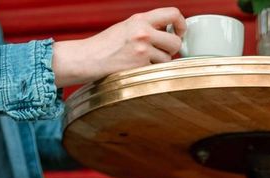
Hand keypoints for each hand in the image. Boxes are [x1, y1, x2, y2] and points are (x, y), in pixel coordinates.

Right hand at [51, 8, 186, 86]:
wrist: (87, 59)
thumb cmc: (106, 45)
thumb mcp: (127, 27)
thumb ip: (148, 27)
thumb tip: (169, 33)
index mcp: (140, 19)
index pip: (173, 13)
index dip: (181, 24)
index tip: (179, 33)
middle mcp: (143, 32)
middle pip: (175, 42)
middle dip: (171, 50)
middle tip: (161, 52)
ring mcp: (142, 50)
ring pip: (168, 59)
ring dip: (159, 63)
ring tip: (142, 61)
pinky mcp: (139, 67)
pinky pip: (156, 71)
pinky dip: (150, 72)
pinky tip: (137, 68)